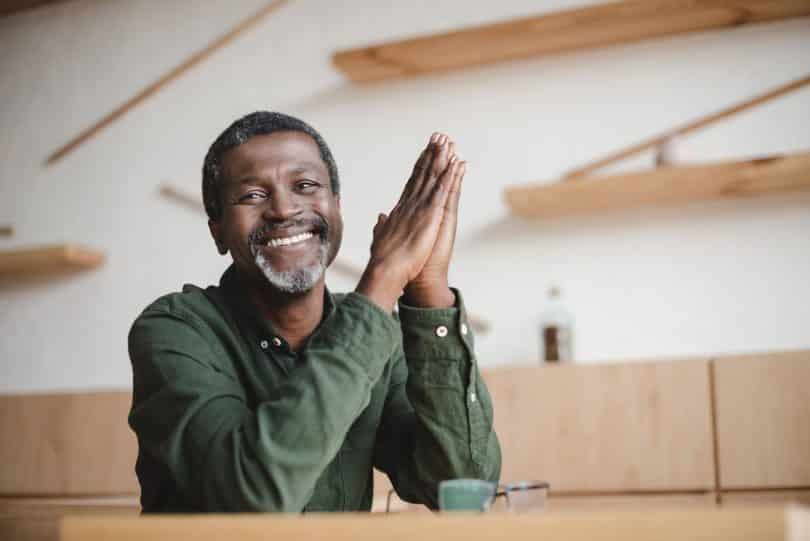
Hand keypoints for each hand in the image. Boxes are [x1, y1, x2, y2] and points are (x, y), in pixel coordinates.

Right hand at [356, 133, 457, 311]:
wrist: (385, 271)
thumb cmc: (384, 260)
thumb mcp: (382, 237)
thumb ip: (383, 224)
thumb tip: (381, 216)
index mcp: (401, 210)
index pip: (413, 182)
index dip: (420, 165)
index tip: (425, 151)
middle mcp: (410, 204)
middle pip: (423, 174)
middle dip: (431, 154)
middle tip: (438, 137)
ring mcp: (420, 208)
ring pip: (433, 178)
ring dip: (441, 159)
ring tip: (448, 142)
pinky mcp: (430, 216)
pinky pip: (442, 191)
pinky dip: (449, 176)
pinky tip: (456, 164)